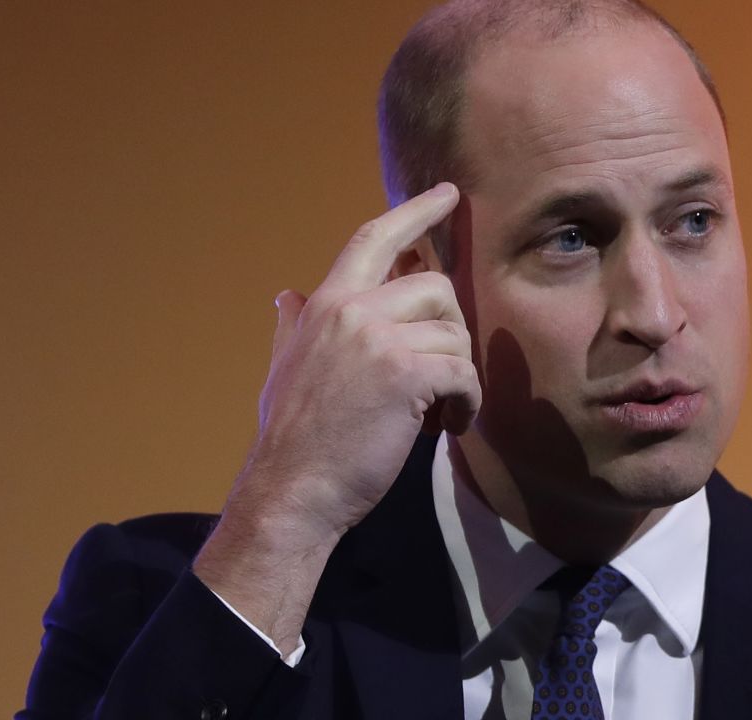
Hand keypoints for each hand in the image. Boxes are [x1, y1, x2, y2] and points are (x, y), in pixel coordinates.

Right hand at [242, 181, 479, 536]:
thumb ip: (293, 327)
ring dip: (458, 376)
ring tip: (437, 411)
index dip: (414, 211)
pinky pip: (464, 373)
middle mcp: (352, 311)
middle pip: (435, 285)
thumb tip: (287, 296)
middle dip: (449, 328)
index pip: (373, 238)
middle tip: (438, 375)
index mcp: (325, 304)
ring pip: (455, 334)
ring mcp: (380, 340)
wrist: (291, 493)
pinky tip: (448, 425)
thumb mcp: (284, 369)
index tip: (447, 194)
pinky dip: (467, 403)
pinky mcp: (408, 375)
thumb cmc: (293, 439)